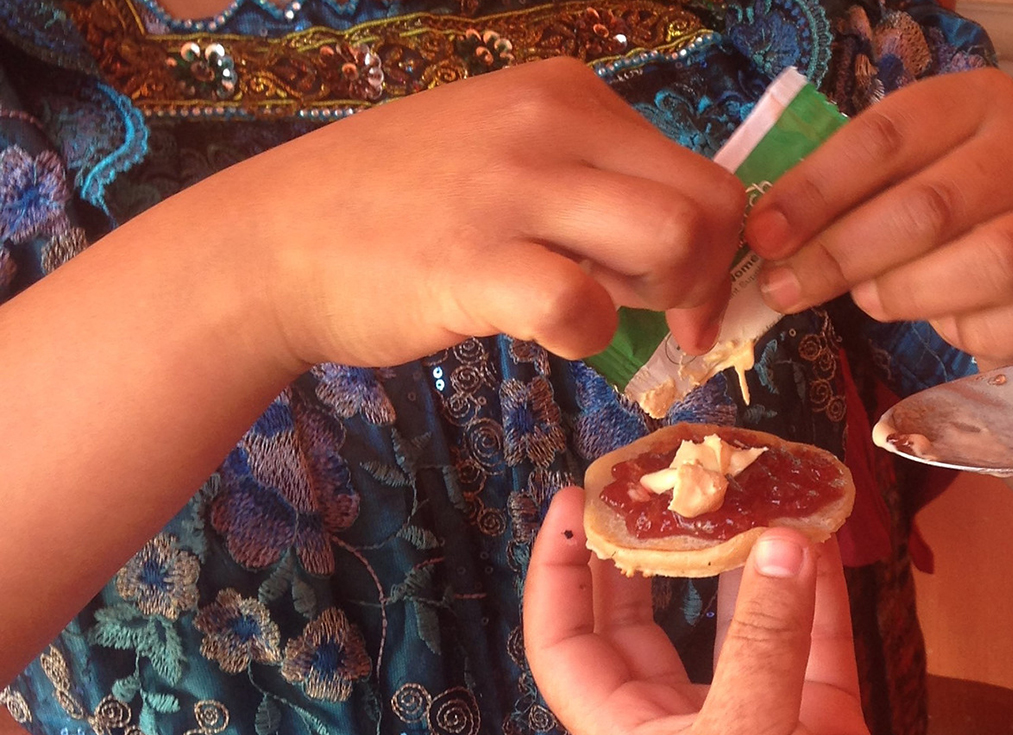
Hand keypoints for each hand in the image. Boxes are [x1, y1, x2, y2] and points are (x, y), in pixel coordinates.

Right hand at [220, 57, 744, 367]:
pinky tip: (543, 330)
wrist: (271, 241)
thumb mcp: (499, 156)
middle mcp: (551, 121)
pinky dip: (585, 336)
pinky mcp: (474, 260)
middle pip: (710, 204)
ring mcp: (513, 187)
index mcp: (566, 92)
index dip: (713, 247)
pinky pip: (583, 305)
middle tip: (657, 316)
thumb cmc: (391, 207)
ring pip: (674, 240)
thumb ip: (586, 182)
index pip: (700, 168)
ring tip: (595, 311)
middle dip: (705, 278)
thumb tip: (673, 250)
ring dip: (659, 301)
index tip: (682, 297)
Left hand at [523, 487, 899, 734]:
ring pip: (734, 620)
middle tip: (658, 484)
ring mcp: (750, 716)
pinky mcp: (816, 722)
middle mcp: (679, 717)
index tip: (568, 502)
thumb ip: (765, 639)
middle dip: (645, 551)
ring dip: (743, 560)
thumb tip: (782, 541)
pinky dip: (819, 592)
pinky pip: (813, 640)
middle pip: (641, 617)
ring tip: (747, 490)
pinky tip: (821, 536)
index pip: (564, 639)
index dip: (556, 571)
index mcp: (627, 730)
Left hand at [748, 68, 1012, 365]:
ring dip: (904, 292)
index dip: (815, 190)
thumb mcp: (890, 189)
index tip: (763, 236)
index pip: (886, 137)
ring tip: (869, 300)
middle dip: (840, 255)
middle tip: (784, 288)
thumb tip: (764, 239)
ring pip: (987, 263)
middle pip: (928, 206)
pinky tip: (944, 326)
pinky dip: (966, 334)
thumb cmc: (940, 224)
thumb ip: (837, 201)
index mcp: (974, 103)